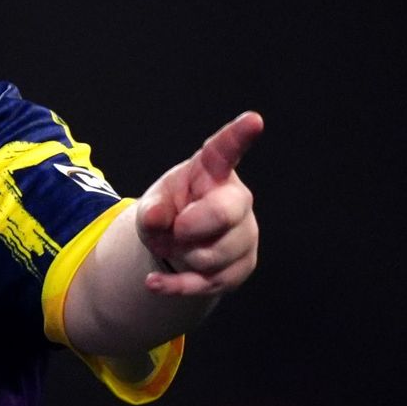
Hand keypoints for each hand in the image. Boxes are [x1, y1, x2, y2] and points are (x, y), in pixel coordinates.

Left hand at [136, 111, 262, 295]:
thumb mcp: (152, 207)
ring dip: (182, 256)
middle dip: (192, 226)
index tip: (254, 120)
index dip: (238, 135)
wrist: (177, 245)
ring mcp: (244, 234)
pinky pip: (206, 283)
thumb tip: (157, 219)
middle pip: (224, 213)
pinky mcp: (241, 267)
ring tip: (179, 245)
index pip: (224, 151)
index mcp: (212, 172)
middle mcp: (236, 199)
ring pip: (213, 255)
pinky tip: (153, 283)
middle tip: (177, 228)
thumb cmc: (168, 212)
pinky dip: (175, 285)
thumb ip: (152, 211)